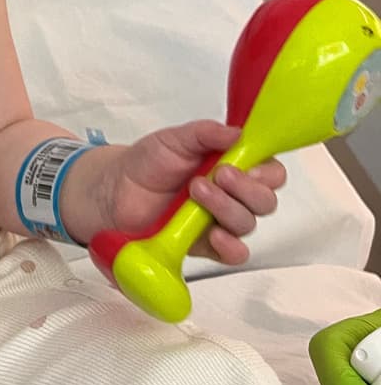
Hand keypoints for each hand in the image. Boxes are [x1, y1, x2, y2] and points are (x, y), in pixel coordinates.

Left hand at [97, 120, 285, 264]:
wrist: (115, 191)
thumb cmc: (148, 163)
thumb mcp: (174, 139)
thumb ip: (204, 133)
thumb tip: (237, 131)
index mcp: (233, 165)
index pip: (270, 171)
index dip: (265, 170)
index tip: (246, 163)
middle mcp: (233, 195)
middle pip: (264, 200)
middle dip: (246, 188)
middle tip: (220, 175)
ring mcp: (220, 221)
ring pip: (247, 223)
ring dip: (227, 208)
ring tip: (196, 192)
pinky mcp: (206, 245)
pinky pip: (232, 253)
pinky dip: (229, 246)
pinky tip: (214, 234)